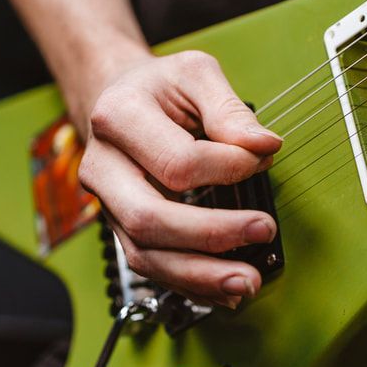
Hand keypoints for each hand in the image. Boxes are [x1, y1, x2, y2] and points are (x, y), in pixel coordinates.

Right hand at [77, 50, 282, 307]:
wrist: (117, 99)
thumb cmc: (160, 87)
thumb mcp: (195, 74)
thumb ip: (230, 109)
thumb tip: (264, 147)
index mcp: (117, 118)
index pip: (177, 162)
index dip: (229, 167)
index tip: (263, 157)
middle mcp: (102, 167)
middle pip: (149, 219)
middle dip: (211, 234)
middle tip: (263, 230)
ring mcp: (106, 205)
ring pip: (144, 256)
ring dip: (199, 276)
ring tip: (248, 282)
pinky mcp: (121, 229)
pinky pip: (150, 268)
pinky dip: (189, 284)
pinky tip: (225, 292)